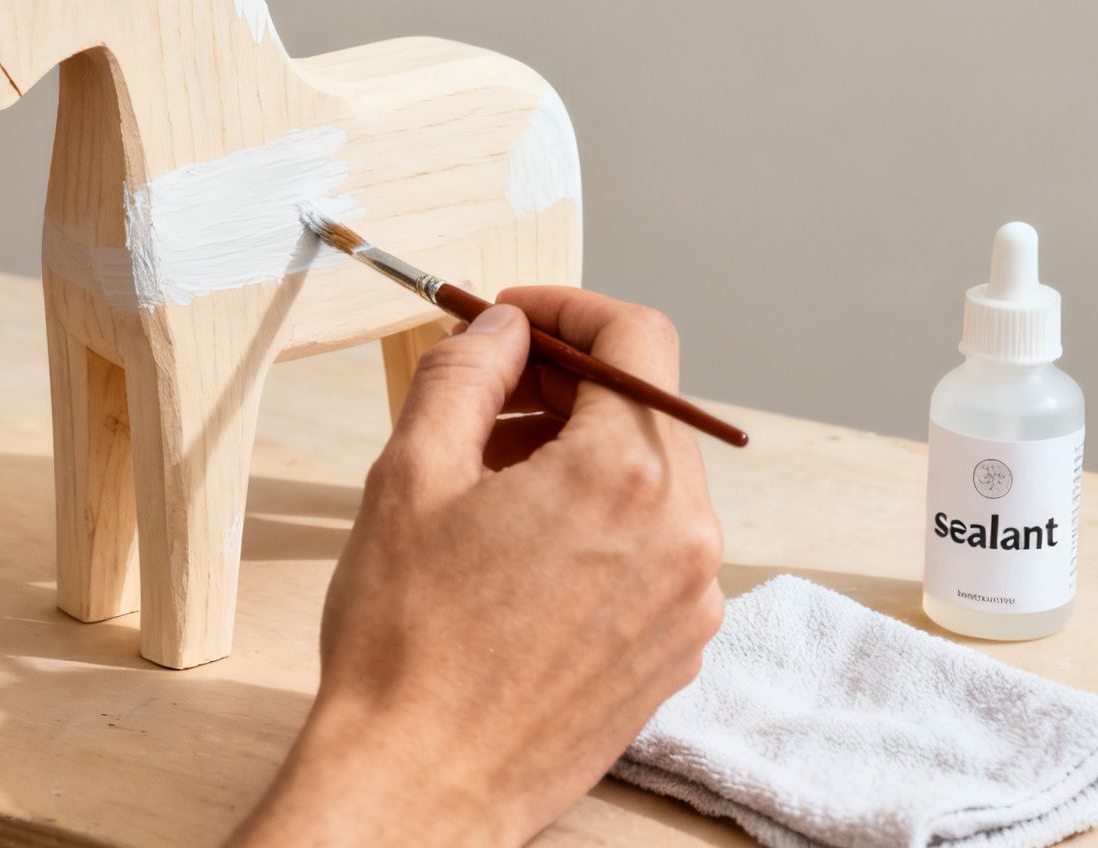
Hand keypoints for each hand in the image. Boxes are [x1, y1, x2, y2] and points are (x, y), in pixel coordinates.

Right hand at [232, 289, 724, 846]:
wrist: (419, 786)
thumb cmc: (407, 643)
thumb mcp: (411, 475)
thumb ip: (464, 374)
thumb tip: (500, 327)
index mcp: (629, 477)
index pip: (637, 337)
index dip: (567, 309)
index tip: (511, 321)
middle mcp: (686, 536)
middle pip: (646, 409)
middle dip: (562, 388)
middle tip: (481, 401)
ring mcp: (690, 603)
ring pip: (651, 483)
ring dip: (577, 458)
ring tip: (487, 488)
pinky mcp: (675, 653)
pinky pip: (653, 551)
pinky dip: (597, 525)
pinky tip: (518, 555)